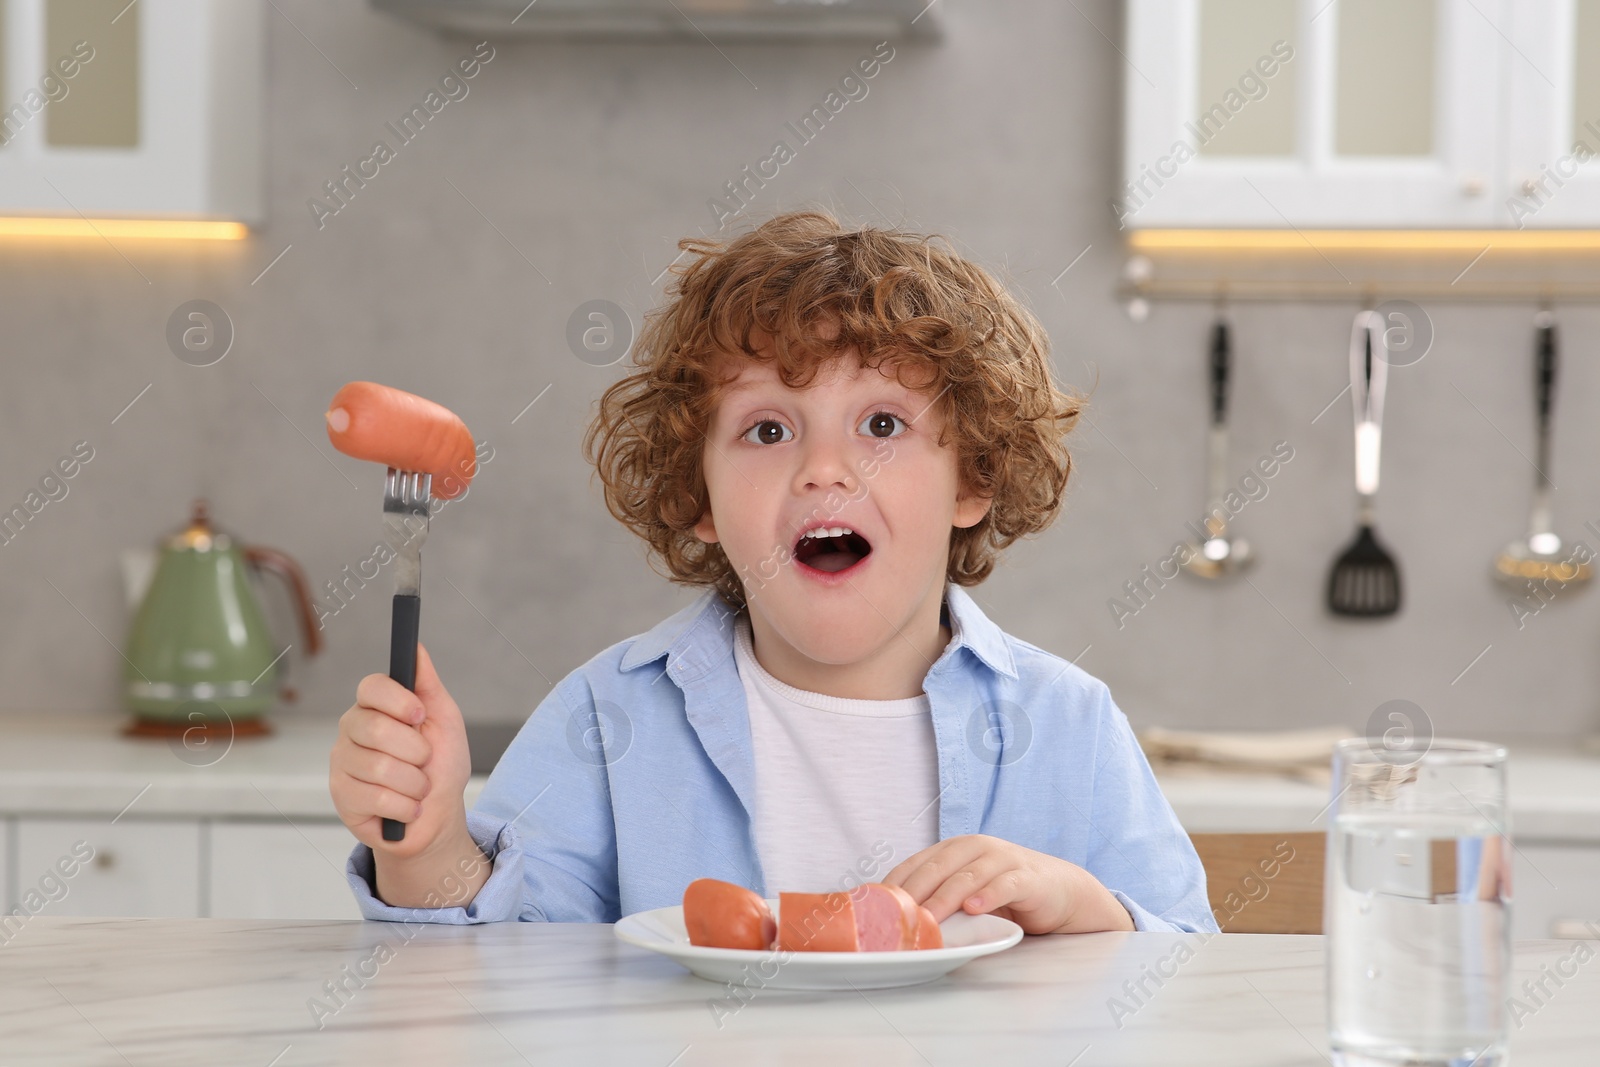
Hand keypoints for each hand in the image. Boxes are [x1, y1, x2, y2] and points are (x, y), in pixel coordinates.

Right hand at [329, 643, 471, 860]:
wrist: (437, 816)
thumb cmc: (441, 766)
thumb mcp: (444, 721)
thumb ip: (428, 685)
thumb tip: (416, 649)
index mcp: (375, 708)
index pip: (371, 687)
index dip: (398, 701)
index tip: (420, 715)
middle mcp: (351, 731)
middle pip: (376, 728)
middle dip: (415, 750)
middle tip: (424, 760)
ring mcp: (342, 764)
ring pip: (380, 767)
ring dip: (415, 783)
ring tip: (418, 787)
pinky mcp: (341, 797)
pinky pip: (377, 798)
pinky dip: (406, 807)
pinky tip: (407, 808)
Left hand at [882, 834, 1133, 934]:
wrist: (1060, 890)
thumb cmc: (1005, 893)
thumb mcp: (967, 891)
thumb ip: (939, 898)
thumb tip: (896, 922)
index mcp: (954, 849)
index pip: (916, 864)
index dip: (895, 884)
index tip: (875, 907)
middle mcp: (975, 848)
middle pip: (937, 868)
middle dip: (914, 892)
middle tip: (895, 916)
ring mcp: (1002, 859)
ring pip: (967, 877)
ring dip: (945, 898)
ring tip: (928, 918)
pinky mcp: (1026, 876)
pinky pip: (1004, 885)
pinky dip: (988, 896)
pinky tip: (975, 909)